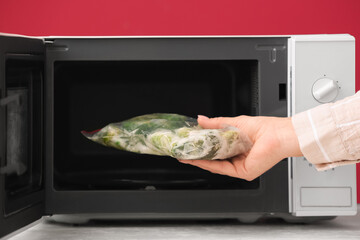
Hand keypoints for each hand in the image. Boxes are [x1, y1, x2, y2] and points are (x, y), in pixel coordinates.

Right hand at [178, 115, 302, 180]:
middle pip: (214, 159)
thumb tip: (200, 119)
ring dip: (200, 161)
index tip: (190, 143)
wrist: (278, 134)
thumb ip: (216, 123)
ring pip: (216, 165)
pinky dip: (209, 164)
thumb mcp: (234, 123)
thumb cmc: (264, 128)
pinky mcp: (243, 172)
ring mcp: (240, 166)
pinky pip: (222, 169)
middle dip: (197, 155)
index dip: (202, 147)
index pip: (216, 149)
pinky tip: (198, 160)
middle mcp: (239, 158)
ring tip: (186, 155)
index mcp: (237, 147)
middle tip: (183, 151)